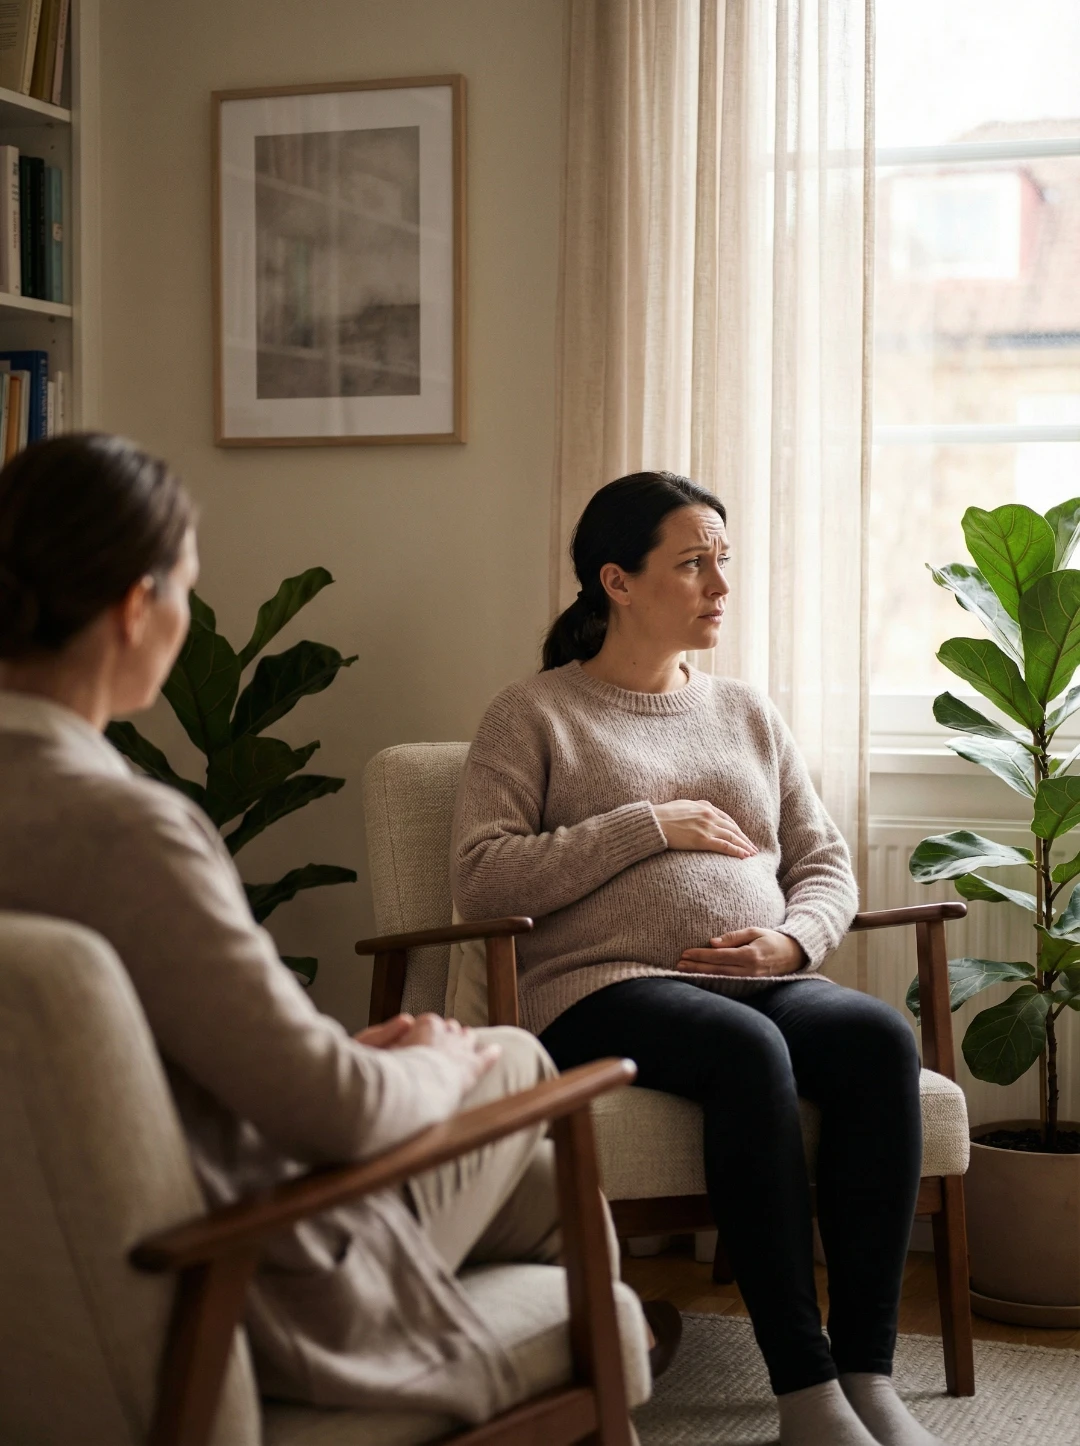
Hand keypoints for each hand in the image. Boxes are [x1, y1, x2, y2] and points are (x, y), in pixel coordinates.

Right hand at [357, 1012, 501, 1089]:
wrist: (418, 1086)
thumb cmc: (397, 1071)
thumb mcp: (384, 1050)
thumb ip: (390, 1039)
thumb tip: (403, 1028)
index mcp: (426, 1024)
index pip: (428, 1023)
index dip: (425, 1033)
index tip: (420, 1042)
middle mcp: (447, 1031)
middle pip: (449, 1028)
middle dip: (447, 1034)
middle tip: (442, 1044)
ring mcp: (462, 1048)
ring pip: (467, 1037)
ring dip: (465, 1040)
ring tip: (465, 1042)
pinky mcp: (473, 1066)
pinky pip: (486, 1056)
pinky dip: (490, 1053)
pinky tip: (496, 1051)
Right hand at [653, 800, 757, 858]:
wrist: (654, 822)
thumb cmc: (663, 815)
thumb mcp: (682, 805)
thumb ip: (694, 809)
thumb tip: (697, 813)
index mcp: (705, 806)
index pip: (727, 819)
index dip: (737, 829)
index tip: (742, 836)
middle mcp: (709, 815)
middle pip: (733, 828)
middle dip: (744, 839)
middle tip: (753, 847)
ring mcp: (707, 827)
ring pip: (732, 837)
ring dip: (744, 846)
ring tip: (752, 853)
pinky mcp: (702, 839)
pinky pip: (725, 846)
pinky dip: (736, 851)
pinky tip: (744, 856)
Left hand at [677, 927, 805, 976]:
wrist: (794, 955)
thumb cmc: (772, 939)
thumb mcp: (754, 931)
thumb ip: (733, 937)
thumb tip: (712, 943)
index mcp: (749, 955)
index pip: (719, 956)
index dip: (700, 955)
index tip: (685, 953)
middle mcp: (749, 970)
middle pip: (716, 970)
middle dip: (696, 967)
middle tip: (678, 964)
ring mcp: (750, 980)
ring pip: (720, 979)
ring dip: (700, 975)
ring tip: (684, 972)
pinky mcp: (751, 985)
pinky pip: (728, 984)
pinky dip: (712, 982)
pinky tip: (700, 979)